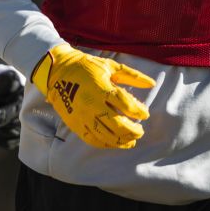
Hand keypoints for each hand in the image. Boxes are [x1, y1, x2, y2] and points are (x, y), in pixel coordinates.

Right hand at [30, 44, 154, 149]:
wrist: (57, 72)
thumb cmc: (87, 67)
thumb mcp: (110, 66)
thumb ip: (132, 76)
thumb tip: (152, 83)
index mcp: (102, 88)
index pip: (126, 104)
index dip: (139, 111)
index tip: (145, 114)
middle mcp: (92, 104)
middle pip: (118, 124)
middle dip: (132, 130)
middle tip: (140, 131)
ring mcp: (83, 116)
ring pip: (106, 135)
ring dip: (121, 140)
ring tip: (131, 140)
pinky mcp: (76, 124)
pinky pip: (93, 139)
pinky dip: (106, 144)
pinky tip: (115, 142)